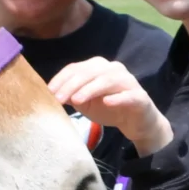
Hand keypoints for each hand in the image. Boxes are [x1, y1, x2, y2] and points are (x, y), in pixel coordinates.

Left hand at [47, 57, 171, 154]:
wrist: (136, 122)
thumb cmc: (108, 108)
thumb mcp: (86, 102)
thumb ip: (72, 95)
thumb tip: (53, 94)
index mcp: (98, 67)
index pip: (77, 68)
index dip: (61, 79)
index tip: (49, 92)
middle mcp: (113, 69)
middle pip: (90, 72)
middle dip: (72, 85)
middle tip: (59, 99)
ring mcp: (128, 81)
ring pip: (107, 80)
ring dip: (90, 89)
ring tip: (77, 100)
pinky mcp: (139, 97)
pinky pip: (128, 95)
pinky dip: (117, 98)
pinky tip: (107, 102)